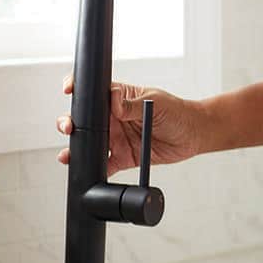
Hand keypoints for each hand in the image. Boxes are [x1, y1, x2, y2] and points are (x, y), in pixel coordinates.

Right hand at [56, 76, 205, 173]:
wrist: (194, 135)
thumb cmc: (177, 112)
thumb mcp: (155, 102)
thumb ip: (132, 104)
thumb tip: (113, 102)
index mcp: (117, 99)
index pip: (91, 92)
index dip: (76, 90)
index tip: (68, 91)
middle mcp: (112, 119)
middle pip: (82, 120)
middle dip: (69, 123)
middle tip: (69, 127)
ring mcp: (116, 139)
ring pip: (88, 144)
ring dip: (75, 149)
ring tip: (68, 154)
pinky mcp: (123, 157)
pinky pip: (105, 165)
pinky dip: (95, 169)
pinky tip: (89, 171)